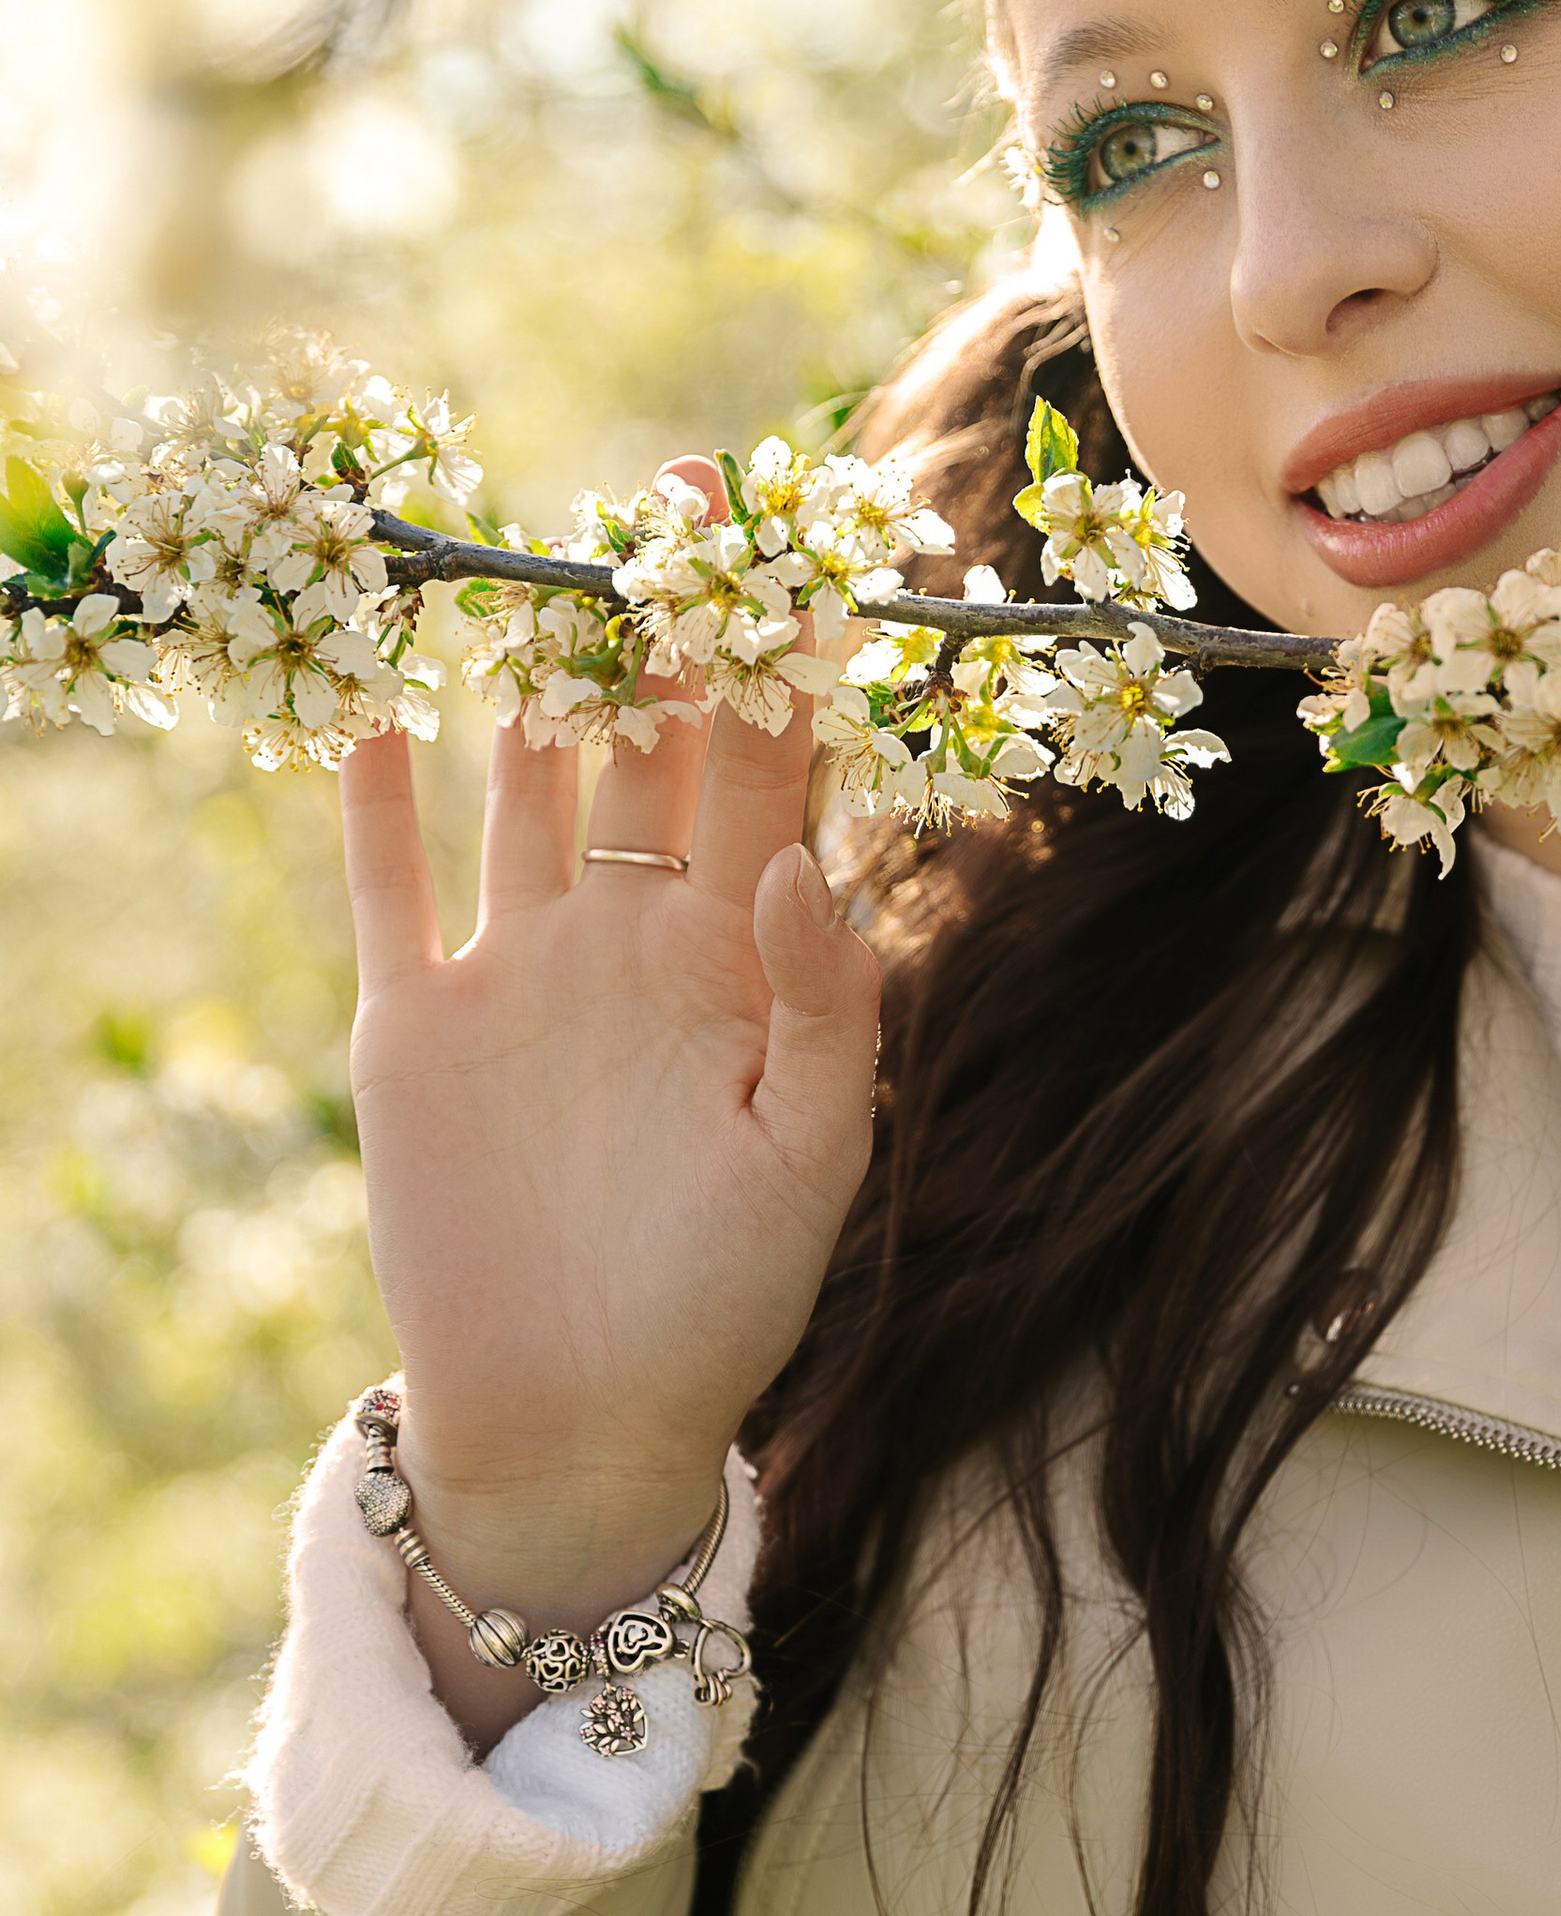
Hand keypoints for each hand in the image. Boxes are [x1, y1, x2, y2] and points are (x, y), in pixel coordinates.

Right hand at [340, 474, 878, 1715]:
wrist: (581, 1419)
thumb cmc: (724, 1300)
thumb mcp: (811, 1160)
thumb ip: (825, 1006)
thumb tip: (808, 861)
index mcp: (744, 961)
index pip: (772, 780)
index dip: (784, 670)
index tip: (805, 553)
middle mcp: (633, 939)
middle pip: (653, 748)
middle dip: (665, 627)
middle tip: (679, 496)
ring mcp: (520, 970)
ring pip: (527, 786)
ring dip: (536, 681)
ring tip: (545, 562)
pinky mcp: (419, 1021)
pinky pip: (391, 884)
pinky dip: (379, 799)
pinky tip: (380, 704)